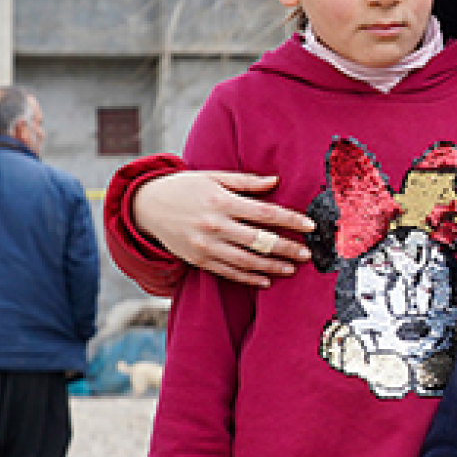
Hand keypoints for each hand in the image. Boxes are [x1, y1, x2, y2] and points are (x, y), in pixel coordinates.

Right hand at [135, 170, 314, 287]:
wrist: (145, 206)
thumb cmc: (185, 187)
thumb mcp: (213, 176)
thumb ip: (246, 181)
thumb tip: (276, 181)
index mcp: (221, 201)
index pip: (265, 212)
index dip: (290, 220)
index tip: (310, 226)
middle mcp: (214, 225)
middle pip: (260, 241)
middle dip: (287, 248)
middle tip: (307, 254)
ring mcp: (205, 245)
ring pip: (246, 261)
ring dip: (272, 267)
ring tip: (292, 269)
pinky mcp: (198, 260)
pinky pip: (228, 273)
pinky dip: (249, 279)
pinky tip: (266, 280)